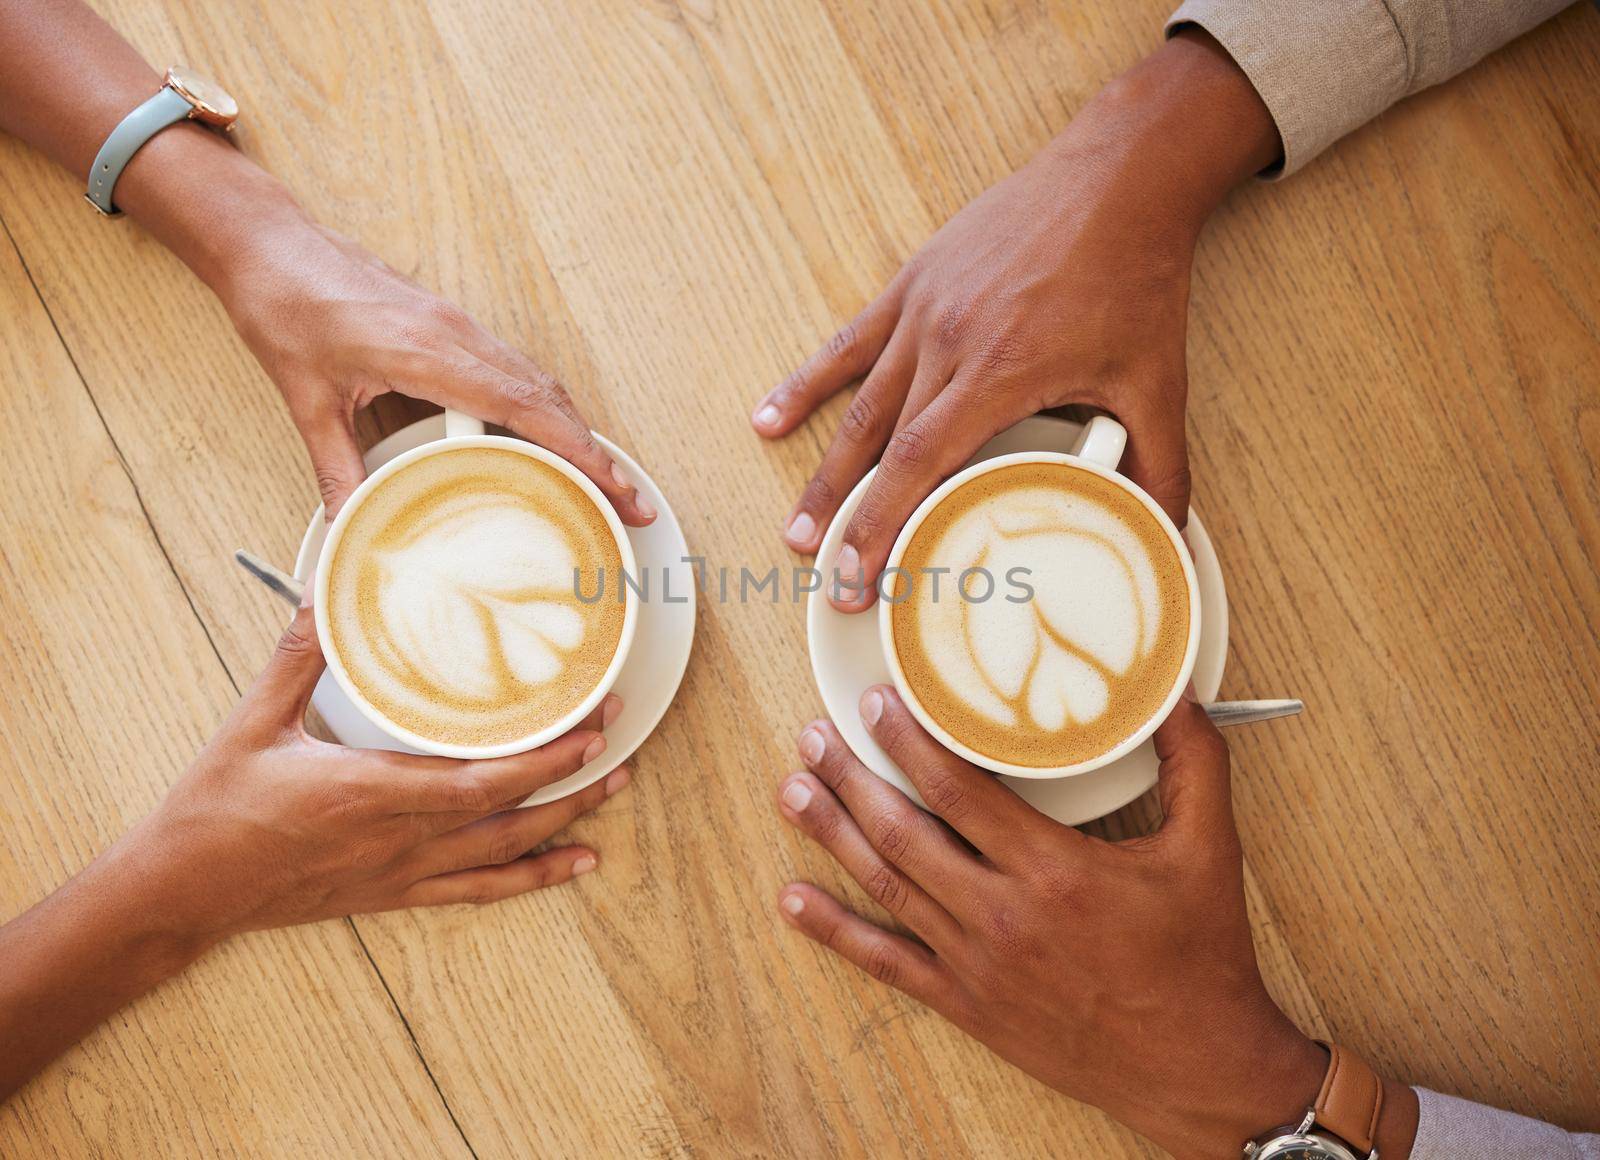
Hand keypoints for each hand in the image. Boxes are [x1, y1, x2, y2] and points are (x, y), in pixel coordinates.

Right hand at [124, 605, 630, 941]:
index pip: (483, 781)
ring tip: (616, 791)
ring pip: (504, 856)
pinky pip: (477, 891)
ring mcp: (400, 872)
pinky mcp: (393, 894)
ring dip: (566, 825)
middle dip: (574, 780)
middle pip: (510, 816)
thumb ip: (299, 656)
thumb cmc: (217, 809)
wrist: (183, 890)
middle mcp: (399, 838)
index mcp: (371, 791)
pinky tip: (571, 866)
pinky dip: (531, 880)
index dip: (546, 759)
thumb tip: (326, 594)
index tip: (592, 728)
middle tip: (622, 743)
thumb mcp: (254, 721)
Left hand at [215, 216, 657, 523]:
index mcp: (429, 351)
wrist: (269, 244)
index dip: (578, 451)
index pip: (526, 407)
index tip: (614, 486)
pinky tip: (553, 439)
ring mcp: (460, 324)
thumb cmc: (285, 308)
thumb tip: (349, 532)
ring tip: (606, 481)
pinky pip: (516, 369)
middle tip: (631, 501)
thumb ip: (336, 473)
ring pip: (539, 381)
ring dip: (577, 430)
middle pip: (550, 397)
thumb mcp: (305, 403)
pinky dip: (546, 408)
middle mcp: (458, 334)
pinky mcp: (453, 324)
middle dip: (597, 452)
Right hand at [752, 32, 1277, 610]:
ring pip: (857, 406)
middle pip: (879, 448)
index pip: (923, 464)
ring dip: (824, 473)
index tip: (865, 579)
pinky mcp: (912, 283)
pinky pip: (848, 342)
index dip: (886, 527)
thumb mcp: (1157, 381)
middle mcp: (949, 343)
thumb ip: (1161, 464)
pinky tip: (766, 420)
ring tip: (797, 530)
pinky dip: (805, 385)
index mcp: (1001, 372)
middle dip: (848, 521)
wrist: (1117, 178)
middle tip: (826, 581)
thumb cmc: (1134, 277)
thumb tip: (1162, 530)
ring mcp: (923, 311)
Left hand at [774, 688, 1333, 1157]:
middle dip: (851, 778)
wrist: (1197, 1066)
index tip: (874, 704)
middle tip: (813, 736)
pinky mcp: (968, 1005)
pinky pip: (887, 962)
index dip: (908, 741)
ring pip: (887, 886)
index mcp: (1054, 870)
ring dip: (833, 836)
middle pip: (904, 832)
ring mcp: (977, 963)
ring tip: (793, 791)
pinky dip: (836, 931)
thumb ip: (1193, 763)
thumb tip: (1175, 692)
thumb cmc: (1201, 958)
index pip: (958, 789)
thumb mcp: (1210, 849)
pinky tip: (794, 901)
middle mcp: (1003, 914)